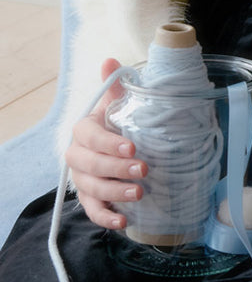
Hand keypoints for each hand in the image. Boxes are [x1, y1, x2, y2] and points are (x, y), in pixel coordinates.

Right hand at [65, 59, 146, 229]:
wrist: (116, 143)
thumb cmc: (118, 121)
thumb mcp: (118, 103)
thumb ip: (115, 85)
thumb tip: (110, 59)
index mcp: (84, 130)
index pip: (90, 137)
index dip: (109, 143)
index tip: (133, 146)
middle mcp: (78, 156)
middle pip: (91, 165)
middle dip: (117, 168)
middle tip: (143, 169)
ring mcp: (82, 179)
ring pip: (91, 189)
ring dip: (114, 193)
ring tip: (139, 193)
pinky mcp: (89, 199)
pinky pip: (92, 211)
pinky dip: (105, 218)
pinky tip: (123, 222)